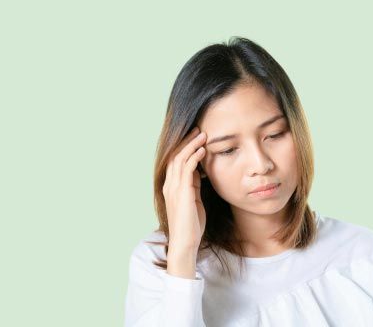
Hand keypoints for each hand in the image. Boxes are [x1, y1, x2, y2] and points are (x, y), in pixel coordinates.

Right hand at [162, 127, 206, 253]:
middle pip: (175, 155)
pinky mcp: (181, 192)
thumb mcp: (194, 201)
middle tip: (198, 129)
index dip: (184, 147)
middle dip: (186, 141)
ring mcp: (174, 187)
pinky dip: (194, 156)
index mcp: (171, 186)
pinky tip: (203, 150)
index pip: (175, 161)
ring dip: (192, 145)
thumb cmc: (191, 225)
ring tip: (202, 134)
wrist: (185, 243)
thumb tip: (200, 172)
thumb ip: (193, 186)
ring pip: (180, 158)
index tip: (195, 137)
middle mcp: (169, 184)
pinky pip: (187, 168)